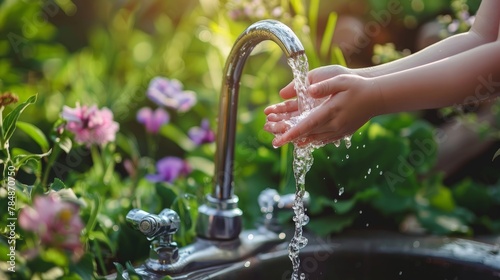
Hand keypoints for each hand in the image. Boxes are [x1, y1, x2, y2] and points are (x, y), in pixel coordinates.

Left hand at [264, 74, 381, 146]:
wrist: (378, 97)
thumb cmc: (358, 86)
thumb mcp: (341, 80)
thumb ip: (324, 86)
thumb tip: (307, 90)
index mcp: (331, 112)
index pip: (306, 125)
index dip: (291, 134)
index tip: (278, 140)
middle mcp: (334, 125)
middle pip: (307, 134)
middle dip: (289, 137)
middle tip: (273, 140)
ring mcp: (339, 131)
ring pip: (314, 139)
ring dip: (298, 140)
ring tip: (283, 140)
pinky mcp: (342, 133)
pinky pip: (323, 140)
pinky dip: (311, 140)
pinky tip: (303, 141)